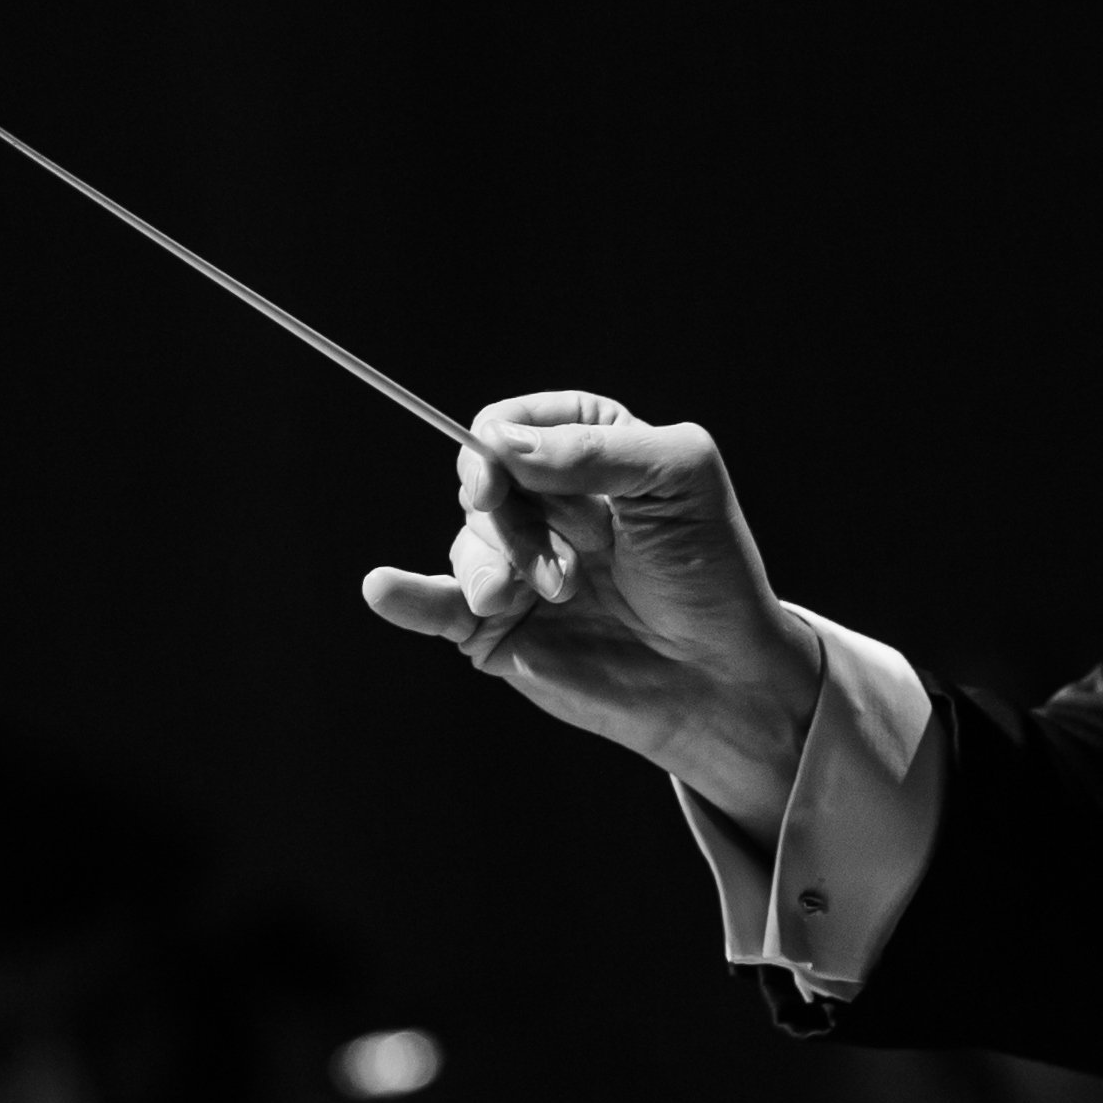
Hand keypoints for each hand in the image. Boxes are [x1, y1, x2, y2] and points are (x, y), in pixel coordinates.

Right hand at [362, 390, 820, 845]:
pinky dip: (403, 596)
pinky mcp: (499, 627)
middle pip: (480, 482)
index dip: (499, 445)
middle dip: (513, 517)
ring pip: (465, 542)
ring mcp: (517, 565)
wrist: (719, 678)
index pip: (511, 423)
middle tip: (567, 560)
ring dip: (499, 569)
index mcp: (586, 449)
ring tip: (557, 597)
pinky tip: (383, 589)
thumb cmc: (712, 572)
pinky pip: (433, 604)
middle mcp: (544, 503)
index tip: (503, 476)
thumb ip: (594, 448)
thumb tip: (499, 442)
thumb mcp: (679, 480)